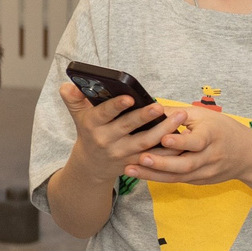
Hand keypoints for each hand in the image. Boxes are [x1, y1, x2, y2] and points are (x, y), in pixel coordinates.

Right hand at [58, 81, 174, 183]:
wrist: (92, 165)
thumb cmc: (89, 132)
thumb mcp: (78, 116)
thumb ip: (73, 99)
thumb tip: (67, 85)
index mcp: (92, 126)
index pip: (103, 115)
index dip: (116, 107)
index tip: (129, 98)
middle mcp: (106, 141)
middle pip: (128, 128)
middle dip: (144, 117)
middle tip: (159, 106)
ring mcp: (122, 155)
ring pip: (146, 143)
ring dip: (164, 131)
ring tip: (179, 117)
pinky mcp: (136, 164)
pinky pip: (155, 157)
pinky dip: (169, 149)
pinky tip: (184, 138)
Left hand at [129, 106, 251, 187]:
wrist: (247, 155)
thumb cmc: (221, 129)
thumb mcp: (203, 116)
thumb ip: (177, 114)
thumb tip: (150, 107)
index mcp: (212, 136)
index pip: (197, 141)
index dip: (181, 141)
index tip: (164, 138)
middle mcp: (210, 156)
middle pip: (186, 164)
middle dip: (162, 162)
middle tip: (140, 157)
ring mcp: (206, 172)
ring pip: (179, 176)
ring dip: (153, 174)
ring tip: (131, 169)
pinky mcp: (200, 181)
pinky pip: (178, 180)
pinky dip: (158, 178)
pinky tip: (140, 174)